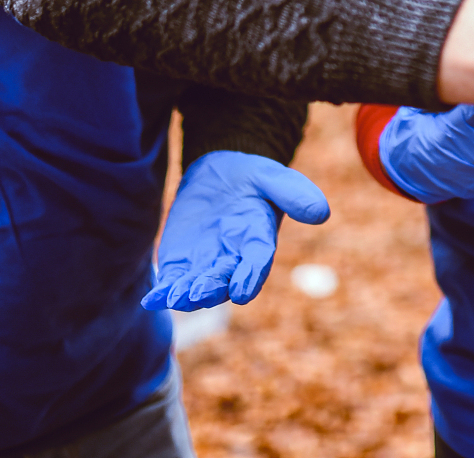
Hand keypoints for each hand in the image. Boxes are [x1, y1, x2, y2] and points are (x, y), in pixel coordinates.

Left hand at [140, 151, 329, 311]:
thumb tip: (322, 214)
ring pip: (196, 287)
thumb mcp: (274, 177)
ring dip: (184, 295)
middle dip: (211, 288)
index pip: (257, 263)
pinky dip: (162, 293)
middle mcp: (234, 261)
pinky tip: (151, 299)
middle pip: (224, 281)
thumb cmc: (253, 178)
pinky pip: (172, 282)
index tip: (244, 291)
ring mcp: (205, 265)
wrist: (220, 175)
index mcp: (259, 242)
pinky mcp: (181, 263)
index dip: (251, 276)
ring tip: (172, 297)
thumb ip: (294, 193)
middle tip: (197, 294)